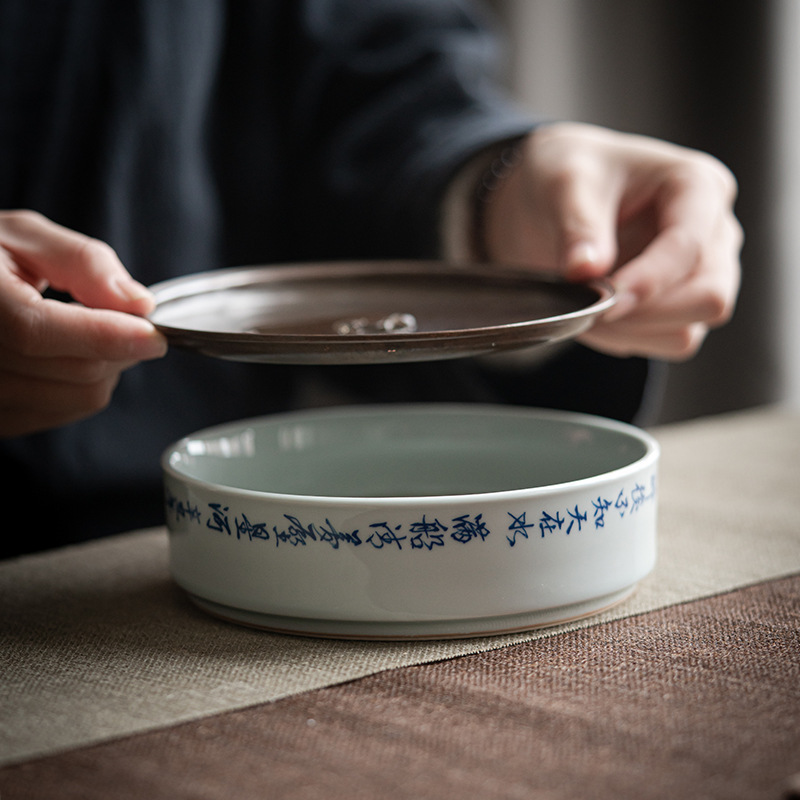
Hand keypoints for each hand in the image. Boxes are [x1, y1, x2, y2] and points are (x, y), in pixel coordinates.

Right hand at [0, 210, 166, 436]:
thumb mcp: (24, 236)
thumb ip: (81, 262)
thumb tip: (136, 302)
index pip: (38, 333)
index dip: (105, 335)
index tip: (154, 334)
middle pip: (75, 370)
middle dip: (119, 344)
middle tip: (122, 318)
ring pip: (81, 397)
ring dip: (107, 366)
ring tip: (87, 332)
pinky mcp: (1, 419)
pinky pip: (69, 413)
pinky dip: (87, 385)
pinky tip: (71, 356)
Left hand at [482, 122, 742, 359]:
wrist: (549, 197)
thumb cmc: (569, 173)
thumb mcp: (564, 182)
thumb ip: (578, 225)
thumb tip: (586, 270)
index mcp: (697, 185)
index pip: (690, 247)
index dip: (648, 282)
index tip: (602, 300)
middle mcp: (713, 231)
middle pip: (709, 297)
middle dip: (645, 312)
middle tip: (589, 308)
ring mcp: (702, 273)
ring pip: (688, 329)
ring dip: (632, 330)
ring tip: (584, 308)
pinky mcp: (679, 305)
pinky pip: (667, 341)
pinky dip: (628, 339)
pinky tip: (594, 316)